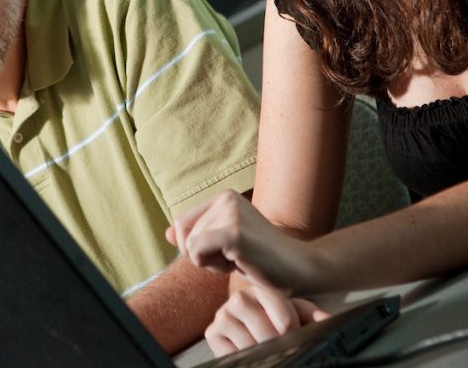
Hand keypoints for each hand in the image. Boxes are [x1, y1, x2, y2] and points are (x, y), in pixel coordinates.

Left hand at [166, 190, 318, 293]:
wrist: (300, 270)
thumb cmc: (263, 261)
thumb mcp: (225, 245)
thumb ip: (197, 236)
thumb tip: (167, 234)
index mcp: (225, 197)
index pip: (182, 224)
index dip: (197, 246)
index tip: (228, 250)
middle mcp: (226, 198)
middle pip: (183, 235)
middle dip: (205, 256)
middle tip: (238, 257)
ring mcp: (230, 213)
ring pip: (189, 246)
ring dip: (211, 263)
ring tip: (242, 259)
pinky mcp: (232, 232)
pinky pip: (196, 253)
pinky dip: (212, 266)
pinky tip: (239, 264)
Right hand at [205, 284, 329, 356]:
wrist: (259, 333)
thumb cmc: (281, 322)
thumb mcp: (299, 315)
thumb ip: (313, 316)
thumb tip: (328, 319)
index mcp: (261, 290)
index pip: (273, 300)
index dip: (287, 321)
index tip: (292, 332)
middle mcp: (239, 299)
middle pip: (260, 324)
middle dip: (277, 341)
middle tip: (284, 347)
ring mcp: (224, 315)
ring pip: (247, 340)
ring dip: (262, 351)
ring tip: (269, 351)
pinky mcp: (213, 333)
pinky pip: (229, 350)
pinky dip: (243, 356)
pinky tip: (252, 353)